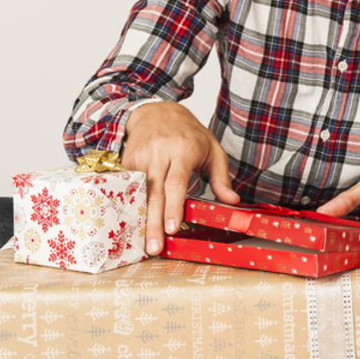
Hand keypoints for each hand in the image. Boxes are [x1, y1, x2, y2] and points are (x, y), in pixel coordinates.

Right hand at [121, 102, 238, 255]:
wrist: (157, 111)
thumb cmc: (189, 133)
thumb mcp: (213, 150)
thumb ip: (221, 178)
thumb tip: (232, 201)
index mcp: (183, 149)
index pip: (176, 182)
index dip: (174, 207)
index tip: (172, 228)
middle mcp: (159, 153)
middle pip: (155, 193)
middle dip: (155, 223)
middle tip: (155, 247)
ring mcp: (140, 157)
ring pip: (138, 193)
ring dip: (141, 220)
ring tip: (143, 243)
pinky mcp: (127, 161)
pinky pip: (128, 188)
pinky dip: (130, 207)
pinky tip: (132, 226)